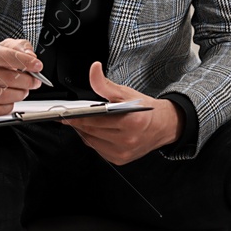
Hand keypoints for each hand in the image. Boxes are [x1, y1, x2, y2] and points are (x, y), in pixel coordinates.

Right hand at [0, 38, 42, 116]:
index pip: (6, 56)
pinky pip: (1, 110)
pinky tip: (8, 98)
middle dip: (28, 81)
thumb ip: (19, 47)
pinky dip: (10, 105)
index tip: (38, 66)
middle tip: (34, 81)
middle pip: (9, 78)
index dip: (25, 62)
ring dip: (21, 93)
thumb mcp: (1, 48)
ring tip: (22, 89)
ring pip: (6, 96)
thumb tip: (30, 56)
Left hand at [64, 61, 183, 164]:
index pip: (95, 119)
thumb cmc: (146, 111)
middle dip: (78, 122)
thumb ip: (105, 84)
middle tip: (71, 115)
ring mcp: (123, 152)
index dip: (77, 116)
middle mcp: (128, 140)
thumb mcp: (126, 93)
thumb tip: (94, 70)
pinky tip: (95, 131)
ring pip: (91, 141)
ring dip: (84, 131)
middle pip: (90, 131)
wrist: (164, 126)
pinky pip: (97, 149)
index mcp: (132, 122)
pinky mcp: (119, 159)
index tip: (65, 113)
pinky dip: (93, 140)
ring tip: (84, 121)